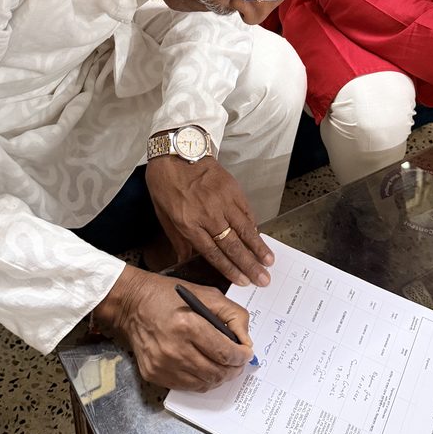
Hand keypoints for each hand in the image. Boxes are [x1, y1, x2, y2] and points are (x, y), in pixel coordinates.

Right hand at [93, 265, 252, 390]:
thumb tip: (246, 341)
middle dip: (234, 369)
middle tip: (238, 362)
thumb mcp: (208, 294)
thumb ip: (233, 315)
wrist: (132, 304)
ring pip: (204, 384)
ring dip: (219, 377)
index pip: (225, 353)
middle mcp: (174, 350)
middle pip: (217, 372)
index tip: (246, 353)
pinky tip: (204, 368)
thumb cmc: (170, 296)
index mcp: (188, 326)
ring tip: (223, 366)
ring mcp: (163, 365)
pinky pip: (187, 387)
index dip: (242, 356)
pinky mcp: (154, 374)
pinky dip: (201, 381)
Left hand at [145, 155, 273, 286]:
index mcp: (189, 223)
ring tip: (269, 261)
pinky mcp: (232, 188)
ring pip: (245, 229)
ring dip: (258, 247)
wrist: (175, 152)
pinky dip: (254, 226)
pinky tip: (260, 237)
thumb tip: (186, 261)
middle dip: (249, 264)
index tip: (242, 280)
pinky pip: (247, 211)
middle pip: (232, 245)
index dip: (229, 268)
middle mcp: (208, 214)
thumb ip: (178, 240)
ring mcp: (223, 200)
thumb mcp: (163, 215)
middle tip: (263, 279)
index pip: (213, 252)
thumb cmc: (166, 184)